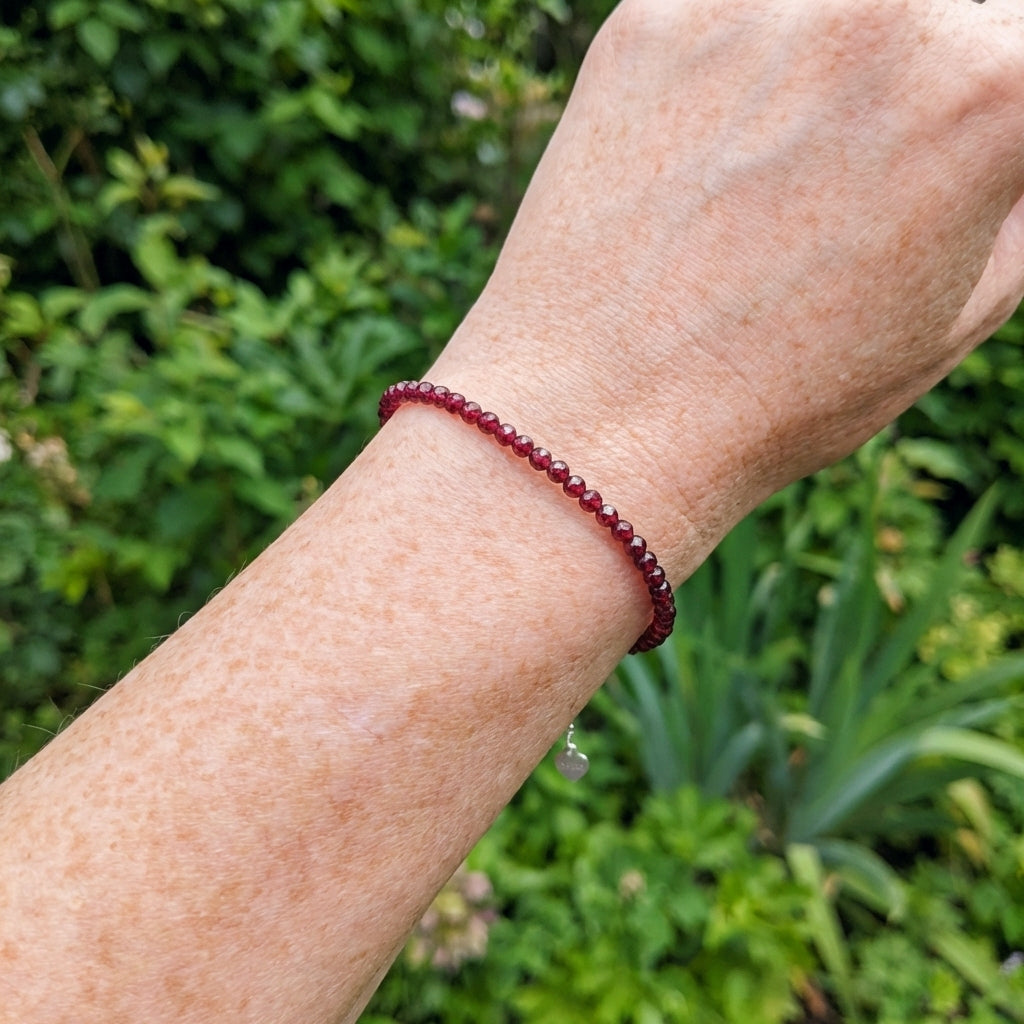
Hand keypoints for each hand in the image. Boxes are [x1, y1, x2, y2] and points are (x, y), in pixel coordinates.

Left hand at [434, 0, 1023, 560]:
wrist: (599, 416)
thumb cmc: (781, 396)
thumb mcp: (964, 313)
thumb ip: (1016, 189)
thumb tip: (1004, 141)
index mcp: (990, 91)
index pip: (1021, 56)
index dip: (991, 124)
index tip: (953, 168)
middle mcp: (890, 13)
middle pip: (945, 18)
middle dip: (927, 87)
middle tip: (866, 173)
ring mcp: (760, 2)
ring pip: (836, 8)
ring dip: (833, 65)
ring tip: (777, 171)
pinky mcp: (655, 16)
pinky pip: (731, 14)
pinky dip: (736, 65)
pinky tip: (704, 157)